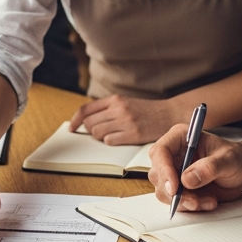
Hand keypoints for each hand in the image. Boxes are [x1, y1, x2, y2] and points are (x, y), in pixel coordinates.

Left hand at [68, 95, 182, 145]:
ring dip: (101, 137)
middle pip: (90, 124)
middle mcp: (119, 109)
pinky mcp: (133, 134)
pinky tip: (120, 139)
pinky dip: (111, 142)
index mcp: (115, 99)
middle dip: (91, 131)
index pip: (86, 109)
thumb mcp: (126, 103)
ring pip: (98, 134)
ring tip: (112, 135)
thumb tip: (86, 121)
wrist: (169, 114)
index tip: (72, 128)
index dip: (76, 120)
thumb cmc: (146, 111)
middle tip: (100, 132)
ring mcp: (126, 121)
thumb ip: (108, 109)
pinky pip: (110, 141)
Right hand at [147, 123, 241, 211]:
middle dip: (175, 191)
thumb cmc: (236, 158)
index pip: (160, 151)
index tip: (175, 187)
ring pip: (164, 192)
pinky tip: (209, 201)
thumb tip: (187, 179)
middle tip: (194, 200)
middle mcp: (173, 155)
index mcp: (180, 138)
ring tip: (209, 200)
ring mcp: (174, 173)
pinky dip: (191, 206)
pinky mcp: (179, 189)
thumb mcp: (228, 159)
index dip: (164, 170)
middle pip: (158, 174)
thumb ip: (209, 168)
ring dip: (185, 201)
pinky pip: (176, 202)